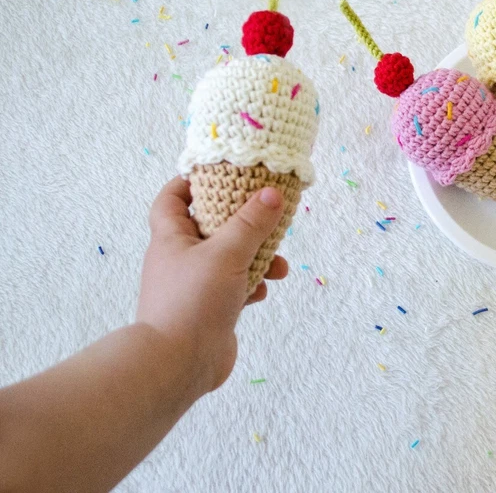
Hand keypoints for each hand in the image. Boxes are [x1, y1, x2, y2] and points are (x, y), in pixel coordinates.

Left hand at [137, 177, 288, 392]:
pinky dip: (252, 286)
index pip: (172, 198)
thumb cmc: (192, 301)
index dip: (190, 182)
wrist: (177, 366)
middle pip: (211, 227)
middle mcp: (180, 259)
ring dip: (256, 257)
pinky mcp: (210, 309)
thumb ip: (252, 222)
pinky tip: (262, 291)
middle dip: (243, 223)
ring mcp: (194, 286)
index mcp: (171, 238)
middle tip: (267, 216)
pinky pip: (235, 287)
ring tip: (279, 264)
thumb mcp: (226, 253)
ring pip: (230, 259)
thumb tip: (272, 192)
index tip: (220, 173)